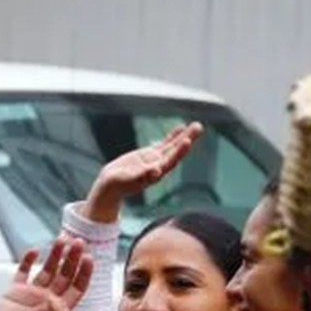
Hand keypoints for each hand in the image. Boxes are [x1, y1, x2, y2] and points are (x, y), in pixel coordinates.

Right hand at [0, 239, 94, 310]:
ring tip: (61, 239)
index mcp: (60, 309)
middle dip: (72, 258)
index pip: (77, 287)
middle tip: (78, 241)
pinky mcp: (15, 291)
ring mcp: (32, 294)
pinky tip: (34, 250)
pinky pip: (23, 272)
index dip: (84, 273)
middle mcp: (49, 299)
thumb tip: (63, 302)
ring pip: (47, 269)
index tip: (89, 258)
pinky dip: (28, 260)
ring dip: (55, 255)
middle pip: (65, 274)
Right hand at [82, 122, 203, 222]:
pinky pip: (165, 143)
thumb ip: (143, 175)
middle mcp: (160, 165)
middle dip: (188, 139)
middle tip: (198, 127)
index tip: (187, 140)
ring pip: (173, 145)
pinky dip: (173, 135)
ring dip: (185, 135)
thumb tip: (157, 171)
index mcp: (156, 173)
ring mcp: (156, 159)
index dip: (180, 151)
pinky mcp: (150, 154)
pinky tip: (181, 127)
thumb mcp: (128, 180)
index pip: (171, 160)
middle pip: (177, 150)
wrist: (111, 185)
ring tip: (197, 125)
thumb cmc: (118, 185)